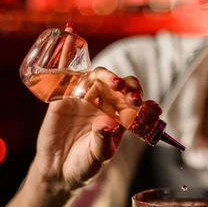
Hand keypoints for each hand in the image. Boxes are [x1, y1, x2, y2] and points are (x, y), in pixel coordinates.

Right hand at [33, 23, 148, 190]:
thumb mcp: (97, 157)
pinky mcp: (64, 95)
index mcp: (121, 118)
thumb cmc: (84, 166)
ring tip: (113, 83)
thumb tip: (108, 123)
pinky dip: (67, 52)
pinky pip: (67, 71)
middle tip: (131, 96)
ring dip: (107, 76)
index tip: (149, 107)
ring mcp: (86, 97)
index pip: (136, 102)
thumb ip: (103, 140)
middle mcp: (106, 104)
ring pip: (98, 77)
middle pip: (120, 86)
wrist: (58, 172)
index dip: (144, 101)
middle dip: (129, 87)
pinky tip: (70, 34)